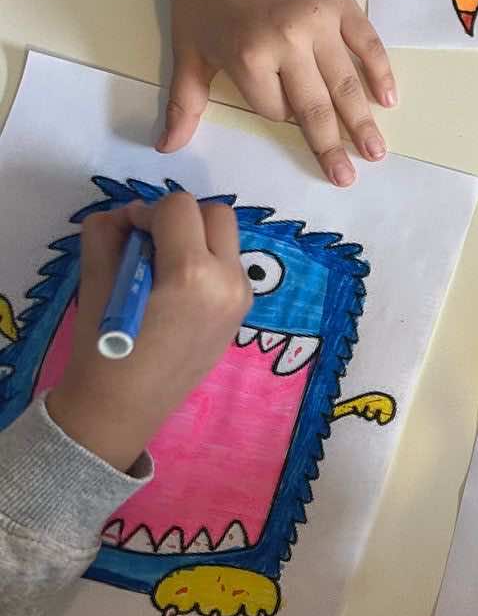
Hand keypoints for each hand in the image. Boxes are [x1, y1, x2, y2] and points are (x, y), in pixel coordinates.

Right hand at [44, 194, 251, 472]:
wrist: (124, 408)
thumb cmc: (105, 349)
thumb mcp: (97, 284)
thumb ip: (107, 236)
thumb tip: (125, 215)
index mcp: (193, 273)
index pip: (180, 206)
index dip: (147, 211)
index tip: (127, 233)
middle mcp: (229, 281)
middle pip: (217, 214)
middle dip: (181, 217)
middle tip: (148, 241)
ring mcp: (242, 298)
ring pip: (227, 240)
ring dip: (196, 239)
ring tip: (160, 268)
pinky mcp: (242, 313)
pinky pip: (229, 267)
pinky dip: (205, 263)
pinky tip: (174, 290)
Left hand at [165, 0, 394, 188]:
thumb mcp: (188, 50)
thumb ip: (185, 102)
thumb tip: (166, 148)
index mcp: (248, 57)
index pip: (275, 109)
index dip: (279, 114)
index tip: (281, 107)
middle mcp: (287, 44)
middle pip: (315, 107)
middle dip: (332, 147)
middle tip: (347, 178)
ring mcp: (319, 23)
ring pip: (346, 83)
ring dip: (363, 122)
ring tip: (376, 152)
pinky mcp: (341, 2)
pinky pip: (368, 44)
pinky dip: (380, 72)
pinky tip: (389, 99)